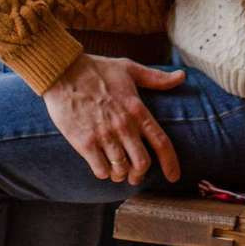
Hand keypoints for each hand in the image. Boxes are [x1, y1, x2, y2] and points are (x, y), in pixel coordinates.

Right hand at [42, 53, 186, 184]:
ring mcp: (104, 135)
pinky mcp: (84, 142)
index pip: (161, 142)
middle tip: (135, 175)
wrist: (63, 71)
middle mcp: (123, 125)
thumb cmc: (96, 69)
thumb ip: (156, 78)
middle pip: (142, 163)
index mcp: (137, 109)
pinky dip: (104, 173)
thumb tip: (181, 76)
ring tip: (117, 171)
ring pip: (121, 169)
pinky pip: (100, 170)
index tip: (173, 176)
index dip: (171, 163)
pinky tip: (101, 166)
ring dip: (121, 174)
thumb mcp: (129, 69)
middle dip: (140, 174)